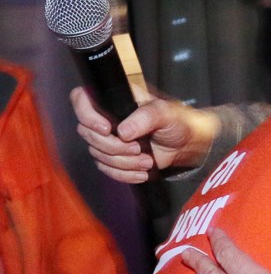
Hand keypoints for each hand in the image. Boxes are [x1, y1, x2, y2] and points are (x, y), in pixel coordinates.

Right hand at [70, 86, 220, 182]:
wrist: (187, 145)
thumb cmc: (178, 122)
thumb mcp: (166, 113)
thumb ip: (146, 117)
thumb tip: (123, 131)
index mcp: (115, 100)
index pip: (81, 99)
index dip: (87, 115)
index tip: (107, 129)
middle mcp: (107, 118)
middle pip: (87, 133)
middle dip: (114, 146)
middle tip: (137, 148)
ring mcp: (108, 139)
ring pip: (97, 154)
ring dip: (124, 162)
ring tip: (147, 160)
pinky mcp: (113, 157)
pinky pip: (107, 169)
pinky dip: (125, 174)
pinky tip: (142, 172)